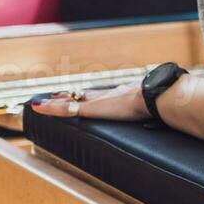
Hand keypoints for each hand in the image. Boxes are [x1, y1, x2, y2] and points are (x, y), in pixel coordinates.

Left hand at [28, 82, 149, 120]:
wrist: (152, 98)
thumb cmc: (156, 104)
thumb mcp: (152, 107)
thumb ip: (153, 109)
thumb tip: (166, 109)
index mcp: (120, 94)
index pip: (98, 94)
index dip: (86, 94)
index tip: (78, 94)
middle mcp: (105, 95)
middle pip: (81, 95)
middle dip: (67, 96)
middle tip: (54, 94)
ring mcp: (96, 102)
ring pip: (69, 101)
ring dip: (54, 102)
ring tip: (39, 102)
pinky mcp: (89, 109)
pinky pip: (64, 109)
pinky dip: (49, 108)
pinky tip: (37, 106)